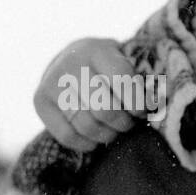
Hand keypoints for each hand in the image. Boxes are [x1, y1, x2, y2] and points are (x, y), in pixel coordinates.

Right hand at [34, 37, 137, 151]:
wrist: (71, 58)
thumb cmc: (110, 67)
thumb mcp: (125, 62)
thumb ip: (140, 81)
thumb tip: (156, 107)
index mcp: (97, 50)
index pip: (122, 81)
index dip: (137, 103)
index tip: (144, 112)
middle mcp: (71, 64)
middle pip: (104, 109)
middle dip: (123, 123)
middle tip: (130, 124)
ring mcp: (51, 82)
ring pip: (86, 125)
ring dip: (108, 135)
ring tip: (115, 131)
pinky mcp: (39, 101)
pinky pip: (66, 135)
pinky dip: (87, 143)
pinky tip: (96, 139)